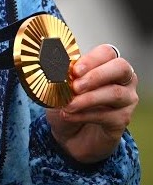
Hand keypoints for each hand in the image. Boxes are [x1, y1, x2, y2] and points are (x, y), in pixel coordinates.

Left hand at [46, 43, 137, 163]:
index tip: (75, 70)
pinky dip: (85, 115)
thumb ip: (64, 74)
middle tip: (75, 86)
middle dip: (96, 76)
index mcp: (107, 62)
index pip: (107, 52)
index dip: (92, 59)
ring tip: (68, 105)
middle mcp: (123, 78)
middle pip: (120, 68)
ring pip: (115, 93)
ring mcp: (127, 99)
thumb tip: (57, 67)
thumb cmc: (67, 100)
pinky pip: (108, 115)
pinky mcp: (123, 119)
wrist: (69, 132)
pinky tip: (69, 115)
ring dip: (88, 99)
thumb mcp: (61, 84)